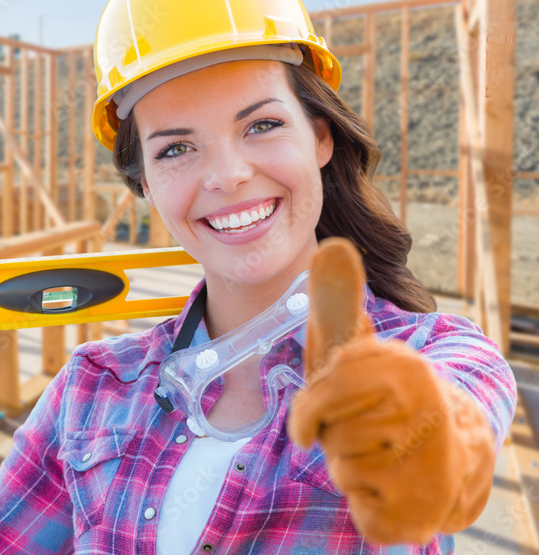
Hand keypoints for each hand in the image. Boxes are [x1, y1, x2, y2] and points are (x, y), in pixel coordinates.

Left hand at [287, 237, 494, 544]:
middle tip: (362, 430)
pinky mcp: (427, 514)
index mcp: (405, 371)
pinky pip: (362, 513)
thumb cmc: (383, 398)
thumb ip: (337, 303)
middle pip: (332, 437)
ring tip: (380, 455)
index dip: (311, 410)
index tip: (313, 418)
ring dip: (349, 468)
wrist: (450, 453)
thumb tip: (331, 247)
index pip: (324, 398)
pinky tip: (390, 488)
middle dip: (334, 437)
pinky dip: (365, 504)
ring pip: (344, 473)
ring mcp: (432, 468)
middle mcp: (428, 416)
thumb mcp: (357, 349)